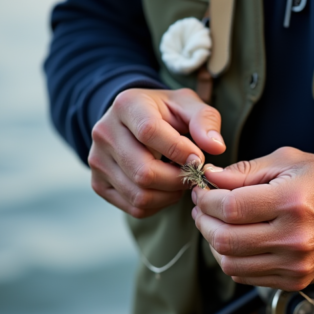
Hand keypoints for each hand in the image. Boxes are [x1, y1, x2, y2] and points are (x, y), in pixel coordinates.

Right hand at [88, 88, 225, 217]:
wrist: (134, 121)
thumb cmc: (167, 113)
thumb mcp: (188, 105)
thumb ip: (205, 120)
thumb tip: (216, 147)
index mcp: (126, 106)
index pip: (149, 133)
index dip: (179, 151)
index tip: (198, 159)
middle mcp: (104, 132)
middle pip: (144, 172)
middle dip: (178, 179)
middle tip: (193, 175)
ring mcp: (97, 161)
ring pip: (140, 195)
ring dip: (170, 195)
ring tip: (181, 180)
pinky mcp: (99, 184)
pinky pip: (135, 208)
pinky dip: (158, 205)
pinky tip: (166, 189)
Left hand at [191, 147, 313, 290]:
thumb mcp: (288, 161)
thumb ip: (245, 171)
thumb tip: (211, 180)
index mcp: (291, 201)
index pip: (229, 208)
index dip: (206, 201)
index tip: (203, 193)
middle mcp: (293, 237)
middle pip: (225, 240)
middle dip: (204, 222)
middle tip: (203, 209)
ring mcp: (295, 263)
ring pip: (232, 263)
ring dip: (215, 244)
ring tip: (217, 226)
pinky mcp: (297, 279)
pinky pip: (248, 277)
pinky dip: (234, 261)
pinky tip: (238, 243)